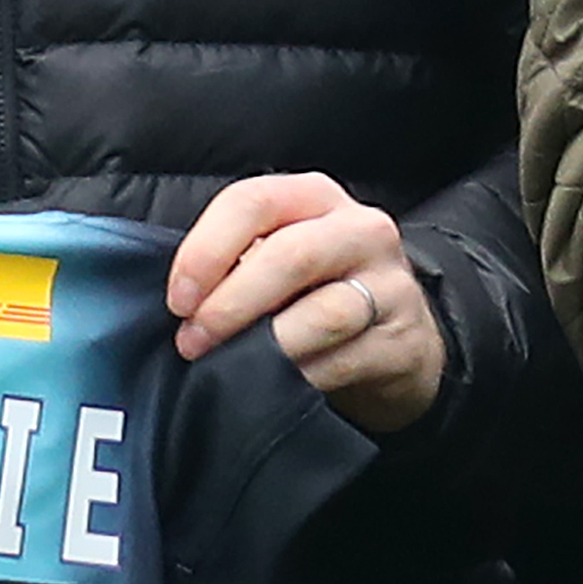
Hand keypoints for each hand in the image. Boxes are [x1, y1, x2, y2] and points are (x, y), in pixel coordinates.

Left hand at [167, 172, 446, 434]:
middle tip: (193, 340)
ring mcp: (390, 284)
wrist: (401, 341)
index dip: (206, 251)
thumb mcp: (280, 259)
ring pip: (323, 313)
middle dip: (230, 303)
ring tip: (230, 367)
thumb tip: (179, 301)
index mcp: (314, 197)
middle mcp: (359, 229)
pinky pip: (344, 361)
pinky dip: (302, 377)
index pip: (252, 202)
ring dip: (264, 346)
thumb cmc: (318, 294)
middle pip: (290, 255)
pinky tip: (278, 386)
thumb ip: (237, 261)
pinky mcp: (404, 340)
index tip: (178, 299)